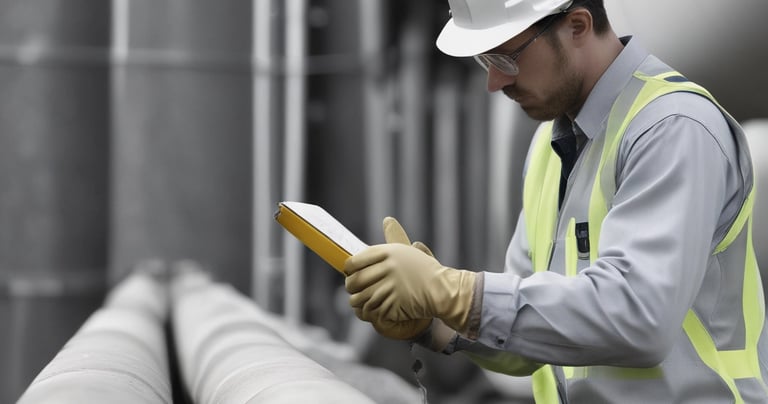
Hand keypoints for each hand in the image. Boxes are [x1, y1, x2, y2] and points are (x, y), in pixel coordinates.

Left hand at [345, 240, 476, 332]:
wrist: (444, 291)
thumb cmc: (427, 271)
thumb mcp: (411, 251)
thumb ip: (396, 237)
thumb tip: (388, 221)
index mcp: (390, 252)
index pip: (355, 261)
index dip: (348, 269)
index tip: (350, 273)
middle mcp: (388, 267)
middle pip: (355, 280)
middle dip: (351, 287)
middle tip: (353, 290)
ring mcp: (390, 287)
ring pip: (360, 298)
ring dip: (358, 302)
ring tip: (361, 302)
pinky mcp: (393, 304)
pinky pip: (371, 310)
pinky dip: (370, 313)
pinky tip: (373, 311)